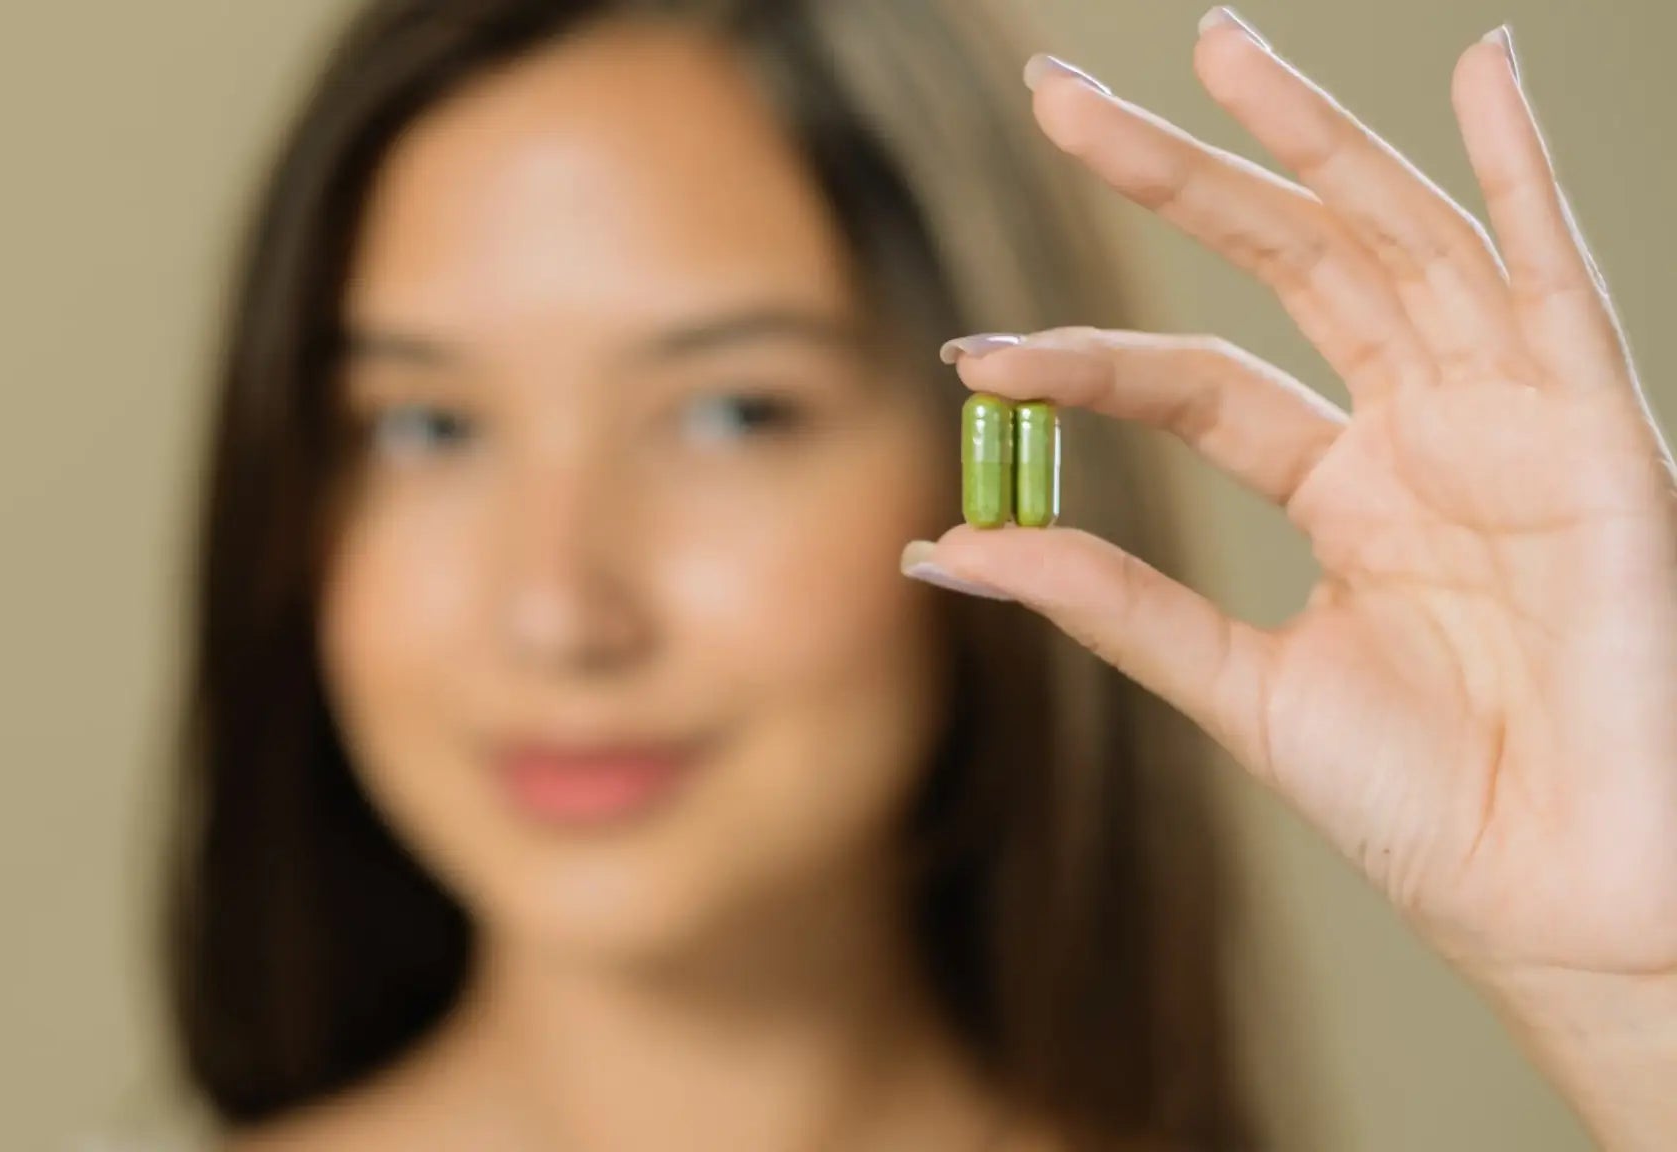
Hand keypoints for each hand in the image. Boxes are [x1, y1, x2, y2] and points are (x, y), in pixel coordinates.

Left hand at [904, 9, 1676, 1141]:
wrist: (1559, 893)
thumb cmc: (1427, 805)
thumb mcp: (1238, 684)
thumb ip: (1107, 602)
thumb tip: (940, 543)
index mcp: (1347, 487)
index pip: (1194, 381)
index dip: (1084, 359)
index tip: (967, 355)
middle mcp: (1423, 429)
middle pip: (1285, 263)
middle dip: (1177, 172)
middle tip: (1056, 90)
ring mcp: (1506, 416)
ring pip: (1397, 238)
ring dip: (1311, 137)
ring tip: (1211, 46)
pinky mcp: (1594, 430)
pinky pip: (1558, 277)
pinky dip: (1524, 172)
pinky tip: (1482, 73)